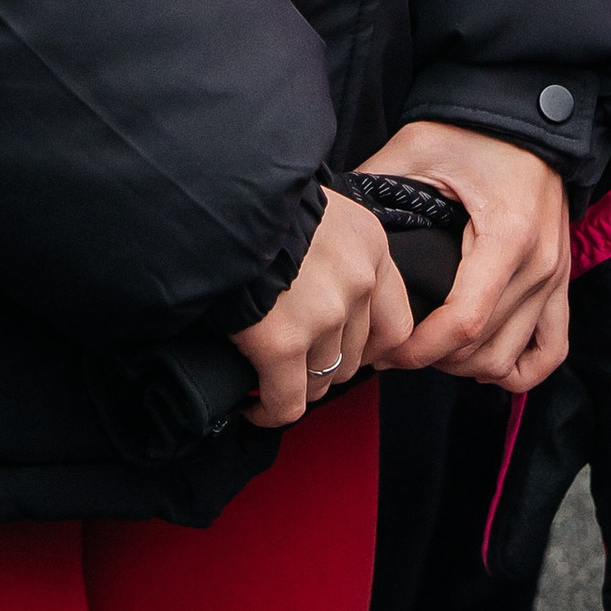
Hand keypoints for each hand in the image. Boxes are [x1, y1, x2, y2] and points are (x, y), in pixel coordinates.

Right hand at [230, 191, 411, 430]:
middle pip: (355, 357)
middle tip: (294, 364)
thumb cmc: (255, 202)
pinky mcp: (284, 343)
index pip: (396, 323)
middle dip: (324, 366)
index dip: (369, 349)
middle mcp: (359, 284)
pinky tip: (252, 405)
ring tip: (268, 382)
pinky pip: (287, 402)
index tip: (342, 354)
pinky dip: (269, 411)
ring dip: (295, 387)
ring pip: (322, 382)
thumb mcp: (315, 214)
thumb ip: (333, 255)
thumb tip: (317, 296)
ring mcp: (325, 316)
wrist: (214, 200)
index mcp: (371, 247)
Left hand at [360, 120, 570, 392]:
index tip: (385, 350)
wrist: (525, 115)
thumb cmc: (471, 131)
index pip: (464, 322)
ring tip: (428, 351)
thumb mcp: (416, 150)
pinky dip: (516, 370)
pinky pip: (550, 350)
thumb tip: (329, 223)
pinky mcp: (561, 281)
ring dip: (464, 367)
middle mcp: (538, 264)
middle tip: (393, 348)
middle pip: (482, 349)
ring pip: (508, 360)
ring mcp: (555, 277)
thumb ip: (373, 184)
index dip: (418, 349)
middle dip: (431, 360)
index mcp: (507, 234)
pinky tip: (479, 362)